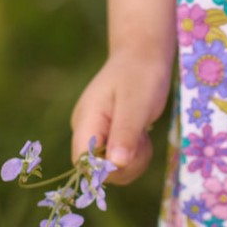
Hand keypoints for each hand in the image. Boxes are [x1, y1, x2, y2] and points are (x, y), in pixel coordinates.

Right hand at [71, 48, 172, 184]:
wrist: (143, 54)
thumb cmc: (140, 74)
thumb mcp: (136, 103)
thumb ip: (125, 133)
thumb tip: (116, 164)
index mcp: (86, 120)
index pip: (83, 163)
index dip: (106, 168)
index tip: (129, 154)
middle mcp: (85, 131)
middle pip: (97, 172)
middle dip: (125, 165)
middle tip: (142, 140)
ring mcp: (96, 135)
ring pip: (111, 171)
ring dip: (132, 162)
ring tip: (142, 135)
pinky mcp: (108, 138)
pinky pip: (118, 162)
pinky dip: (134, 157)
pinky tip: (141, 136)